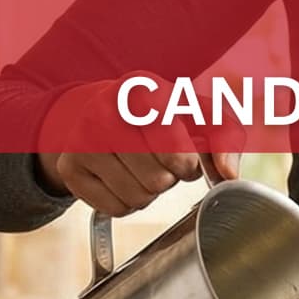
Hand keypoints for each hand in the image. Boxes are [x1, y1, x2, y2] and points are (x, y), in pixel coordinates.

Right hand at [36, 76, 240, 214]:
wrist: (106, 110)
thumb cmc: (165, 114)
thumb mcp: (202, 114)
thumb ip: (228, 137)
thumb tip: (228, 175)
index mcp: (143, 88)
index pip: (176, 153)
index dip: (188, 164)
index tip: (185, 157)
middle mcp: (105, 109)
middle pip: (157, 181)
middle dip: (169, 179)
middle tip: (161, 162)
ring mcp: (82, 139)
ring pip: (137, 198)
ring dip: (150, 192)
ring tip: (143, 168)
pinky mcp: (69, 167)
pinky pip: (115, 209)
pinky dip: (127, 202)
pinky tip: (124, 178)